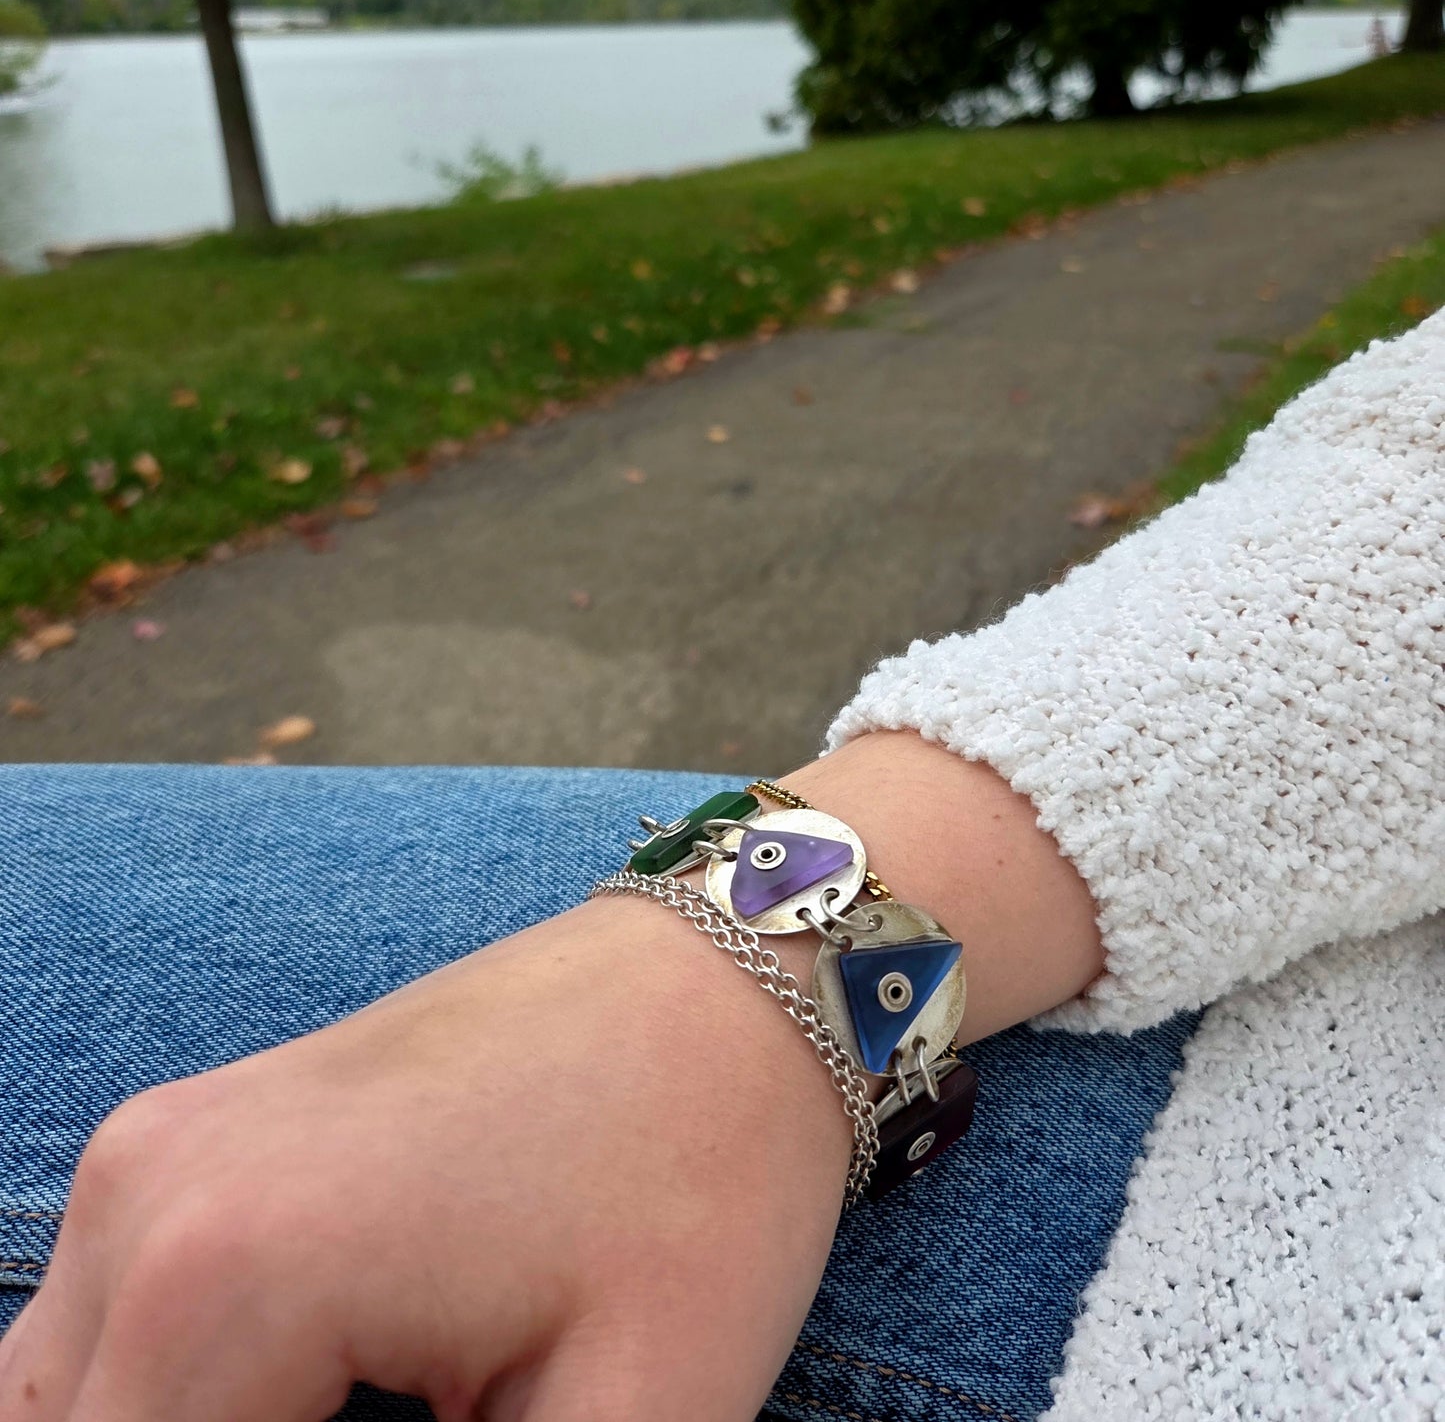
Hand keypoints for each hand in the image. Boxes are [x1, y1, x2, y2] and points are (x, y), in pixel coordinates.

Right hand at [0, 895, 853, 1420]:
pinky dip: (179, 1400)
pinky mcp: (201, 1128)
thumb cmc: (701, 1173)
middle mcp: (153, 1193)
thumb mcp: (633, 1419)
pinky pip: (110, 1325)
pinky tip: (323, 1398)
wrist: (727, 975)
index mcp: (230, 1274)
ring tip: (380, 1417)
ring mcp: (163, 1145)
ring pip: (72, 1407)